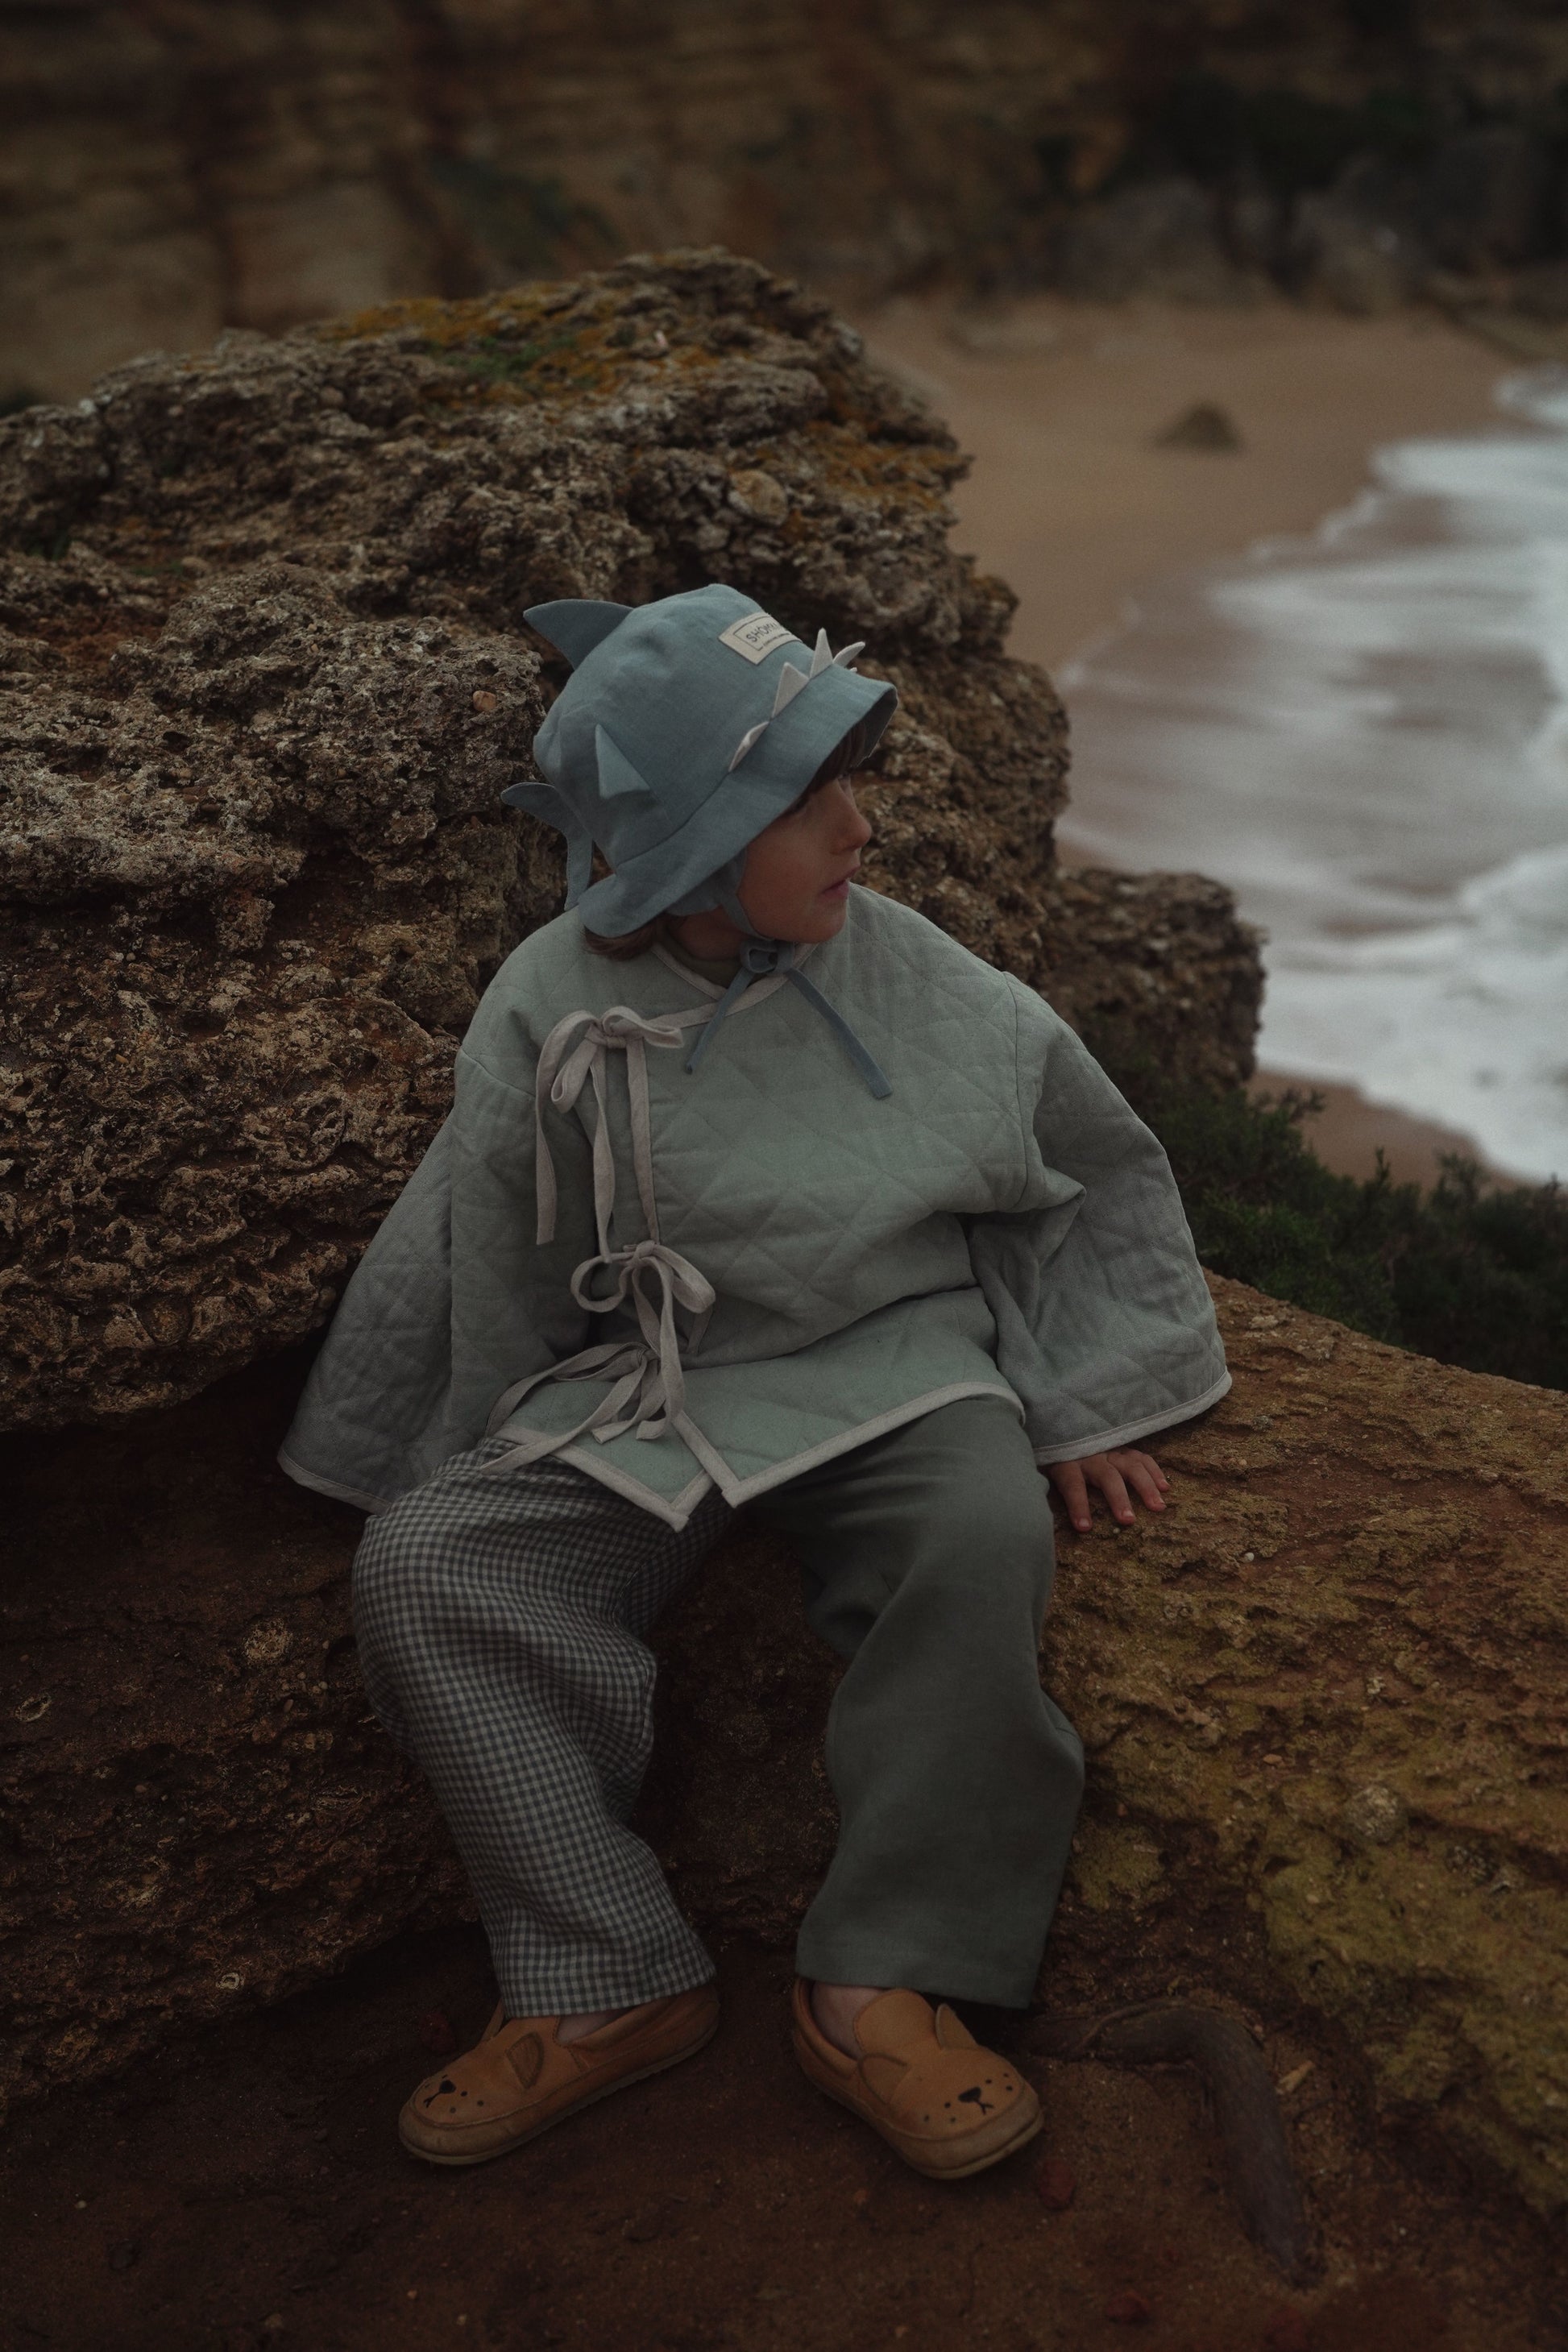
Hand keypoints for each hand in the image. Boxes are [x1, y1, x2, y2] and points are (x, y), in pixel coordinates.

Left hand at [1048, 1447, 1168, 1533]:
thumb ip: (1042, 1487)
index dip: (1078, 1506)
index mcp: (1067, 1464)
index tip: (1085, 1527)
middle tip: (1128, 1521)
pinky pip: (1141, 1457)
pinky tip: (1164, 1488)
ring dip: (1145, 1487)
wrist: (1058, 1424)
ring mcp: (1109, 1450)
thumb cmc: (1051, 1457)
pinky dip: (1154, 1471)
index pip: (1072, 1485)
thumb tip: (1041, 1516)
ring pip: (1130, 1466)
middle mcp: (1091, 1456)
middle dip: (1118, 1499)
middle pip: (1107, 1477)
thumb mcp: (1041, 1470)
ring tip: (1157, 1506)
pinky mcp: (1121, 1447)